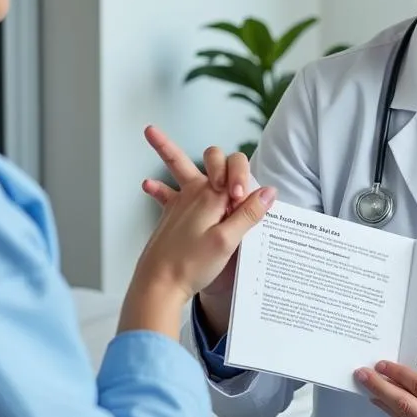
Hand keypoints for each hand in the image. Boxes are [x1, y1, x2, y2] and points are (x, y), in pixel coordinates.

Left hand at [120, 126, 273, 337]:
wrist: (157, 284)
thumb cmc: (190, 264)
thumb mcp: (227, 241)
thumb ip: (248, 214)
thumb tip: (268, 190)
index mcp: (210, 195)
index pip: (236, 165)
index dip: (244, 177)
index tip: (242, 197)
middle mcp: (195, 193)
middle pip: (213, 158)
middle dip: (223, 163)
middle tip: (232, 188)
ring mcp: (181, 203)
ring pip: (178, 168)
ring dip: (166, 149)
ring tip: (150, 132)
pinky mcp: (172, 216)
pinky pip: (166, 195)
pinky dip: (159, 189)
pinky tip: (147, 185)